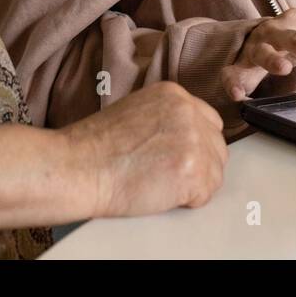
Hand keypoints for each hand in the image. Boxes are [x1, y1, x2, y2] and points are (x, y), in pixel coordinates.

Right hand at [64, 81, 227, 216]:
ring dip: (194, 184)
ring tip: (160, 185)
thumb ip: (166, 118)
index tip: (178, 159)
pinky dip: (188, 201)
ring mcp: (194, 140)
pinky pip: (206, 194)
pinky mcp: (193, 171)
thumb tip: (185, 139)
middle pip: (216, 146)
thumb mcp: (137, 111)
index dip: (195, 145)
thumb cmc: (96, 146)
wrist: (79, 167)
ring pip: (215, 172)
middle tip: (168, 176)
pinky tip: (161, 194)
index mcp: (175, 95)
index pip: (209, 122)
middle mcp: (189, 112)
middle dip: (199, 165)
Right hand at [222, 7, 295, 101]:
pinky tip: (239, 95)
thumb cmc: (287, 39)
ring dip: (272, 60)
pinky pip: (233, 74)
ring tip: (283, 69)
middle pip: (294, 39)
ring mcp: (255, 48)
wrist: (250, 38)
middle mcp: (276, 34)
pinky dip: (233, 83)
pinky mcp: (238, 66)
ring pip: (262, 53)